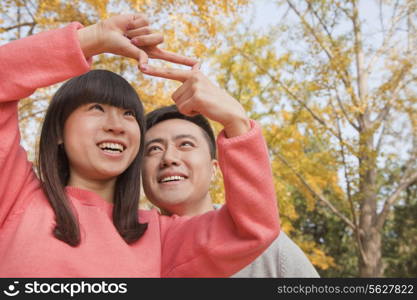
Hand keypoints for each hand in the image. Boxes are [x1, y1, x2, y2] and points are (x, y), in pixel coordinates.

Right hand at [78, 14, 196, 65]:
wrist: (106, 33)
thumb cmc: (117, 46)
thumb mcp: (130, 53)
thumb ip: (140, 57)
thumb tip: (144, 67)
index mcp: (152, 52)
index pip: (171, 56)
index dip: (183, 60)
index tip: (196, 64)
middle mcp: (152, 41)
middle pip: (159, 38)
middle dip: (144, 39)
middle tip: (131, 40)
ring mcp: (148, 30)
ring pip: (151, 29)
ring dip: (137, 32)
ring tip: (128, 34)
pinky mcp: (143, 20)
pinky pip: (144, 20)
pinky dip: (134, 23)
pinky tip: (128, 25)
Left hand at [140, 63, 250, 136]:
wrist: (230, 111)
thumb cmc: (214, 104)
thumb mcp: (200, 91)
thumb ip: (189, 87)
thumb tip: (180, 89)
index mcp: (194, 73)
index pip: (171, 72)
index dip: (155, 70)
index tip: (141, 67)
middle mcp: (194, 76)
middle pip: (174, 95)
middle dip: (184, 104)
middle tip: (200, 104)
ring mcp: (196, 85)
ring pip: (178, 103)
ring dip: (188, 109)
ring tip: (202, 106)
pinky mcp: (197, 96)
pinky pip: (183, 109)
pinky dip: (191, 113)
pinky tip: (203, 110)